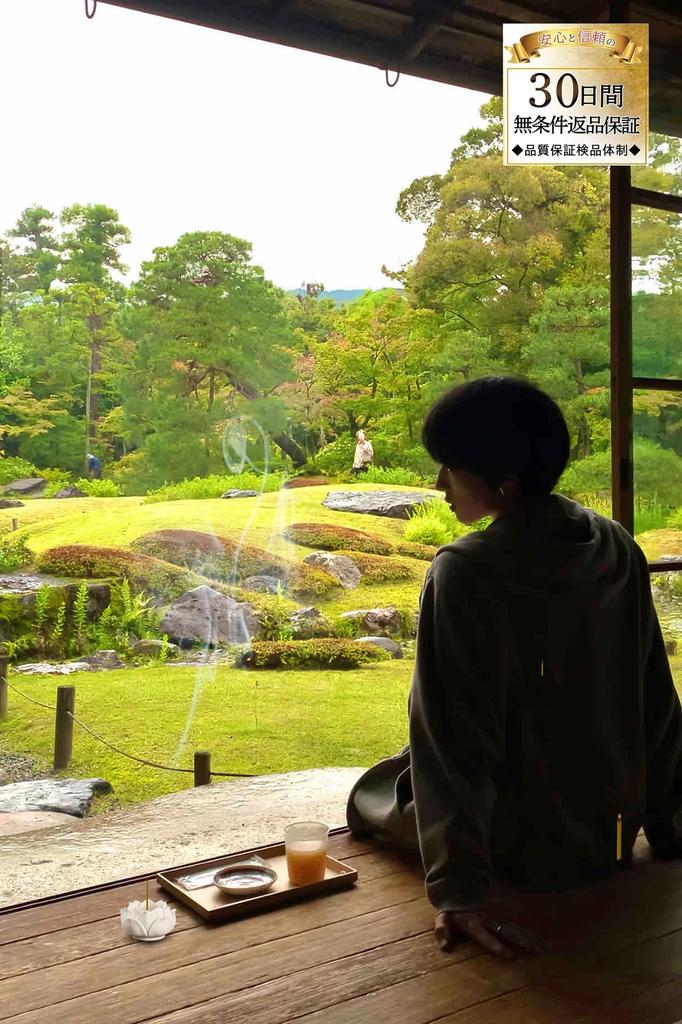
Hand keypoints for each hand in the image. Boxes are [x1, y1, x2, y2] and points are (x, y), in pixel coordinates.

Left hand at [434, 909, 549, 959]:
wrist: (464, 884)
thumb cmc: (454, 909)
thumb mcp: (445, 917)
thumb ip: (443, 929)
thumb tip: (444, 946)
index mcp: (474, 922)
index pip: (485, 936)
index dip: (496, 945)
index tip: (510, 955)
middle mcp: (490, 919)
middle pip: (508, 931)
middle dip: (523, 941)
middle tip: (537, 952)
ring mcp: (500, 915)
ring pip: (518, 927)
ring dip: (532, 938)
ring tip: (545, 949)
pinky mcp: (506, 913)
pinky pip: (522, 923)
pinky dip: (534, 932)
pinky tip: (545, 941)